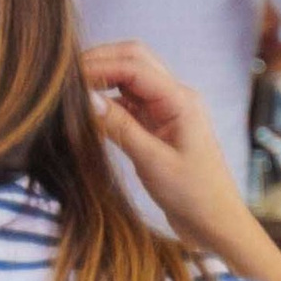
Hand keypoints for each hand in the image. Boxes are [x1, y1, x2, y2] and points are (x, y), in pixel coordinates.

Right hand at [84, 41, 259, 261]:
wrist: (214, 222)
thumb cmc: (192, 194)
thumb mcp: (152, 161)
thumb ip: (119, 127)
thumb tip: (85, 98)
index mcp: (180, 100)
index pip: (134, 66)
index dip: (98, 66)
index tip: (66, 77)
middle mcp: (174, 96)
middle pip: (134, 59)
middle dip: (100, 60)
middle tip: (65, 76)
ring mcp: (165, 109)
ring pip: (129, 77)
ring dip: (102, 77)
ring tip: (70, 90)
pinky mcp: (156, 124)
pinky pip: (127, 100)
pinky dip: (106, 99)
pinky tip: (85, 110)